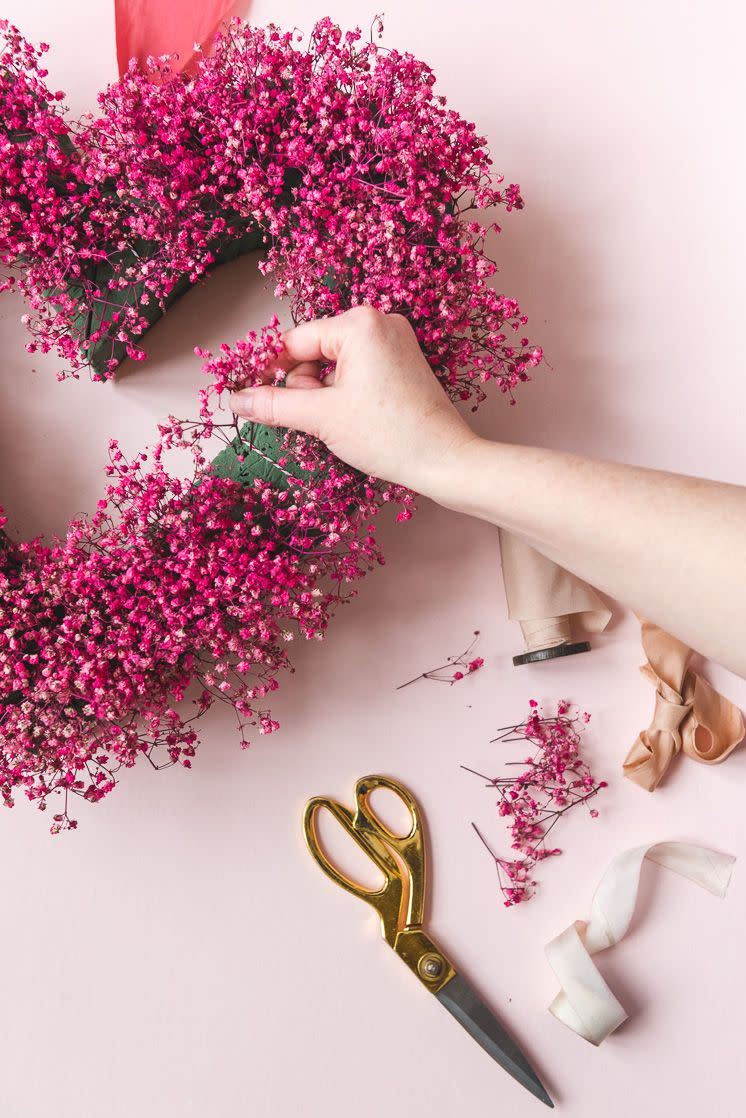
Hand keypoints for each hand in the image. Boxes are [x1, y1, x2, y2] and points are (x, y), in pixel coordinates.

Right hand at [229, 307, 478, 497]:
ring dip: (324, 395)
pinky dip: (345, 395)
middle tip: (318, 419)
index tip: (249, 395)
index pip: (295, 342)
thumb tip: (235, 399)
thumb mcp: (321, 417)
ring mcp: (395, 342)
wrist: (445, 460)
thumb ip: (273, 404)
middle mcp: (379, 322)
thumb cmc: (389, 435)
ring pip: (334, 365)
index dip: (268, 371)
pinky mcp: (403, 364)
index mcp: (359, 323)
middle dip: (306, 387)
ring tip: (341, 423)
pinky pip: (357, 372)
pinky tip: (355, 420)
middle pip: (314, 352)